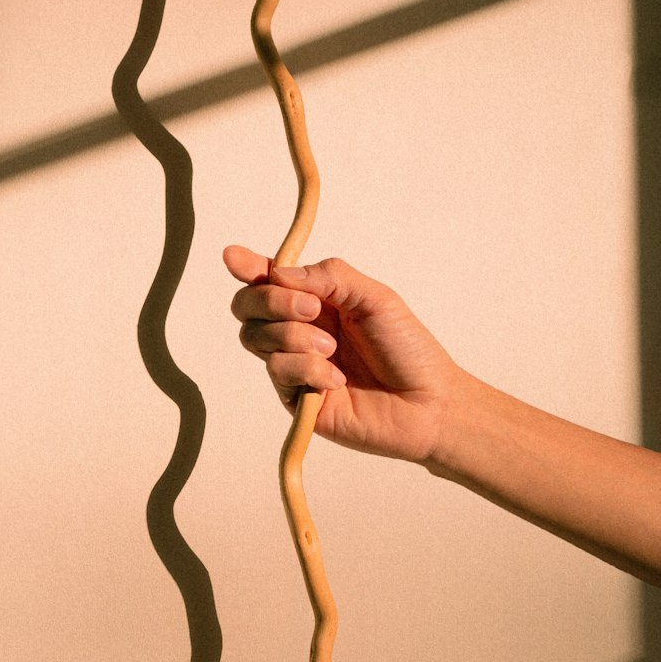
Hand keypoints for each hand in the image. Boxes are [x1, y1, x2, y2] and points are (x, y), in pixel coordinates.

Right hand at [224, 245, 459, 461]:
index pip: (269, 280)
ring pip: (256, 337)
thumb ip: (330, 278)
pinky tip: (336, 381)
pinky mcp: (295, 398)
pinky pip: (278, 371)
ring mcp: (294, 364)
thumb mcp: (375, 298)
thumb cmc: (407, 349)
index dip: (248, 267)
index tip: (233, 258)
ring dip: (294, 337)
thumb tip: (280, 272)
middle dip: (271, 301)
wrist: (426, 403)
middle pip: (248, 306)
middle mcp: (298, 330)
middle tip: (312, 310)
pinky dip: (307, 369)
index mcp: (316, 301)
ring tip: (333, 349)